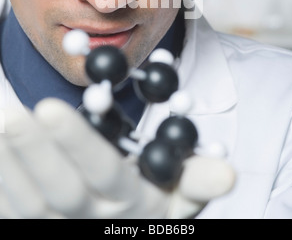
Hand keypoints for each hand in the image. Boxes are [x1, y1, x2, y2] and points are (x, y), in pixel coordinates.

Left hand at [0, 99, 234, 218]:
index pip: (103, 173)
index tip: (49, 107)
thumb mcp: (180, 195)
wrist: (120, 233)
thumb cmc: (150, 202)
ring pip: (25, 201)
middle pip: (58, 189)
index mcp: (127, 203)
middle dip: (35, 152)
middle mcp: (89, 218)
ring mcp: (55, 227)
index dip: (77, 144)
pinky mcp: (30, 226)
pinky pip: (8, 206)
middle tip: (14, 113)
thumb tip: (228, 173)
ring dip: (7, 160)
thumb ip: (198, 180)